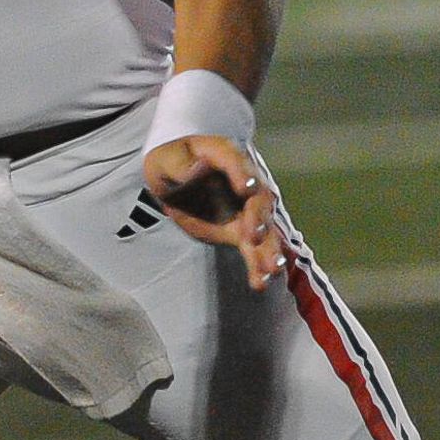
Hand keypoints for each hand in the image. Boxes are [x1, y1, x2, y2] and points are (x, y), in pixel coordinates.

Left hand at [147, 135, 286, 289]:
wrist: (174, 182)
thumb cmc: (171, 164)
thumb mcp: (167, 161)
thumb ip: (181, 165)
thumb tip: (198, 167)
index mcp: (224, 156)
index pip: (236, 163)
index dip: (242, 175)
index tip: (246, 188)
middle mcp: (244, 181)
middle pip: (258, 199)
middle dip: (259, 218)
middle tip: (255, 235)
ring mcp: (246, 208)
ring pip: (264, 228)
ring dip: (269, 248)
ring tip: (273, 268)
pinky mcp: (241, 231)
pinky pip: (254, 249)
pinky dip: (257, 266)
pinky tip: (260, 283)